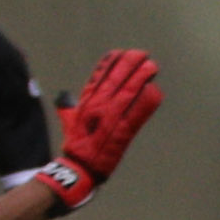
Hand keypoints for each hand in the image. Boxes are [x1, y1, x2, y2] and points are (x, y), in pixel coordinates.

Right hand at [40, 49, 163, 213]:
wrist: (80, 167)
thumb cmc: (76, 144)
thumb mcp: (70, 120)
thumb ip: (68, 106)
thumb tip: (64, 96)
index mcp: (87, 101)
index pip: (100, 74)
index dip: (112, 61)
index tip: (122, 53)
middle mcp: (99, 105)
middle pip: (117, 77)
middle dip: (130, 63)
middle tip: (142, 55)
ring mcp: (111, 117)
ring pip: (129, 90)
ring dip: (142, 76)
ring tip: (152, 66)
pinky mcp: (122, 131)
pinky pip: (137, 112)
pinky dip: (147, 101)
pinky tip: (154, 90)